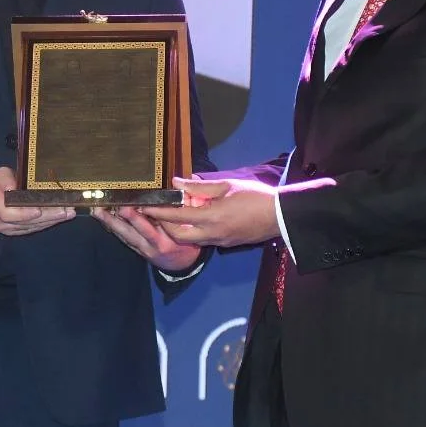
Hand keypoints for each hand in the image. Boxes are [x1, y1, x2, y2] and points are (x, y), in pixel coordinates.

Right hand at [0, 166, 74, 235]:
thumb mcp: (0, 174)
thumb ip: (6, 179)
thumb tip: (13, 188)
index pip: (7, 213)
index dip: (24, 213)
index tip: (38, 210)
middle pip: (23, 222)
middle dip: (46, 217)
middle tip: (64, 211)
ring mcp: (4, 227)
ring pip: (30, 227)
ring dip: (50, 221)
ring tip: (67, 213)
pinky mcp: (14, 231)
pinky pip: (31, 229)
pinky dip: (46, 223)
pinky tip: (60, 218)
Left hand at [93, 206, 203, 271]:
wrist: (182, 265)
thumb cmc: (188, 240)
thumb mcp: (190, 226)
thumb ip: (184, 207)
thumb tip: (180, 184)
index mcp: (172, 236)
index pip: (161, 220)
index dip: (151, 210)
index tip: (142, 199)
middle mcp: (157, 242)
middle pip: (141, 228)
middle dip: (128, 216)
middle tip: (118, 205)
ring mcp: (145, 248)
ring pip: (127, 234)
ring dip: (111, 222)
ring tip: (98, 210)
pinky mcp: (137, 250)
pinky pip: (124, 239)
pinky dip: (113, 229)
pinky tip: (103, 220)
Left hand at [134, 177, 281, 249]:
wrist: (281, 216)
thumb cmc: (256, 196)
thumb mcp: (227, 186)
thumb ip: (199, 186)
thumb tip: (176, 182)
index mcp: (212, 217)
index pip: (177, 217)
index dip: (158, 212)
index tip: (144, 207)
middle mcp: (212, 234)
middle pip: (178, 235)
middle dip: (164, 226)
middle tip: (155, 214)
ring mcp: (219, 242)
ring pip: (190, 240)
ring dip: (178, 230)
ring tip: (170, 216)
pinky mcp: (226, 244)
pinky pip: (203, 240)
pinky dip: (192, 232)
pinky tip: (191, 221)